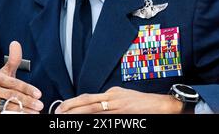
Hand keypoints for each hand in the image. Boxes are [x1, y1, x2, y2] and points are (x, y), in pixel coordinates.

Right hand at [0, 41, 43, 113]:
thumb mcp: (3, 73)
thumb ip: (13, 60)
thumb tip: (16, 43)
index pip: (13, 83)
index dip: (27, 89)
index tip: (39, 94)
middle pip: (11, 96)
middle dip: (27, 102)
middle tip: (40, 105)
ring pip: (6, 108)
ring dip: (22, 111)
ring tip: (35, 112)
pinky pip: (0, 115)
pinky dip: (13, 116)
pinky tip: (23, 116)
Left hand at [55, 86, 182, 113]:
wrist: (160, 104)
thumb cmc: (141, 102)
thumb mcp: (122, 95)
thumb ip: (108, 98)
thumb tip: (96, 103)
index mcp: (111, 93)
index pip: (88, 97)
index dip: (73, 102)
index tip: (61, 107)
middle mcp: (113, 99)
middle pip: (87, 103)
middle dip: (71, 108)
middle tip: (58, 113)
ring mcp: (118, 107)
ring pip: (94, 112)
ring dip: (79, 115)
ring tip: (66, 119)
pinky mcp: (124, 115)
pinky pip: (105, 120)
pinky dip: (94, 122)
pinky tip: (85, 124)